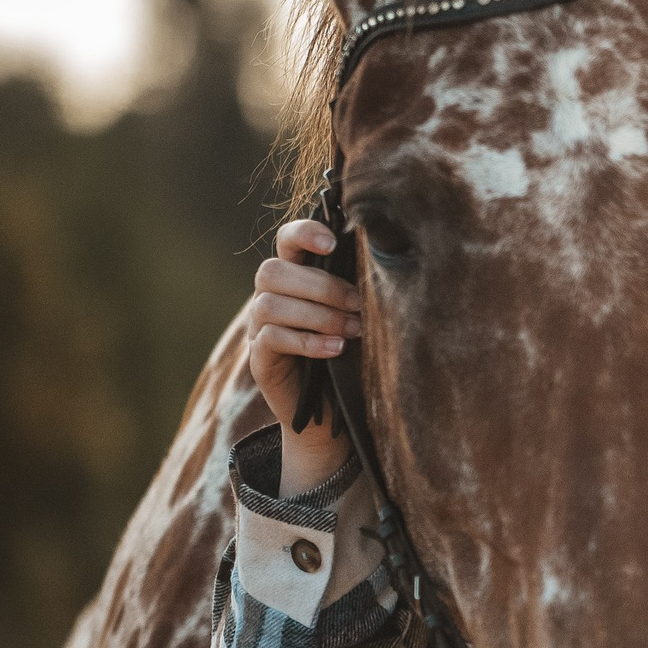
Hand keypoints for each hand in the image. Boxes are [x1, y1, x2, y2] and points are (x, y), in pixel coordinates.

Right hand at [248, 218, 362, 496]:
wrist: (336, 414)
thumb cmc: (354, 356)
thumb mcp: (362, 317)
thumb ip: (362, 290)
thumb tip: (389, 267)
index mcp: (296, 277)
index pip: (287, 240)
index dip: (304, 233)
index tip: (333, 242)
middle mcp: (271, 296)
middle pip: (272, 270)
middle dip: (321, 285)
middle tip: (358, 304)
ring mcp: (260, 327)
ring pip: (270, 304)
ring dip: (318, 314)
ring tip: (353, 330)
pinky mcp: (259, 358)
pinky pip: (271, 337)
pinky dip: (307, 341)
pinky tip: (336, 348)